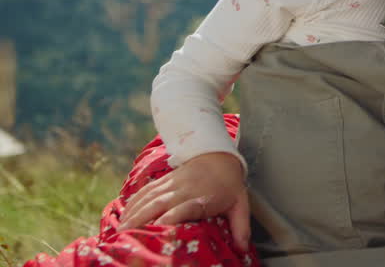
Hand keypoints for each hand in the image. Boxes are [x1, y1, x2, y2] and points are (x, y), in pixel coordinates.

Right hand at [120, 151, 251, 250]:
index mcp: (203, 197)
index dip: (172, 216)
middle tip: (126, 234)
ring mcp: (172, 183)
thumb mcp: (240, 203)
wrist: (220, 156)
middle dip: (142, 217)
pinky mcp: (165, 180)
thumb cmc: (229, 185)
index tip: (160, 227)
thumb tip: (243, 249)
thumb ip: (240, 226)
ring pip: (150, 196)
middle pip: (160, 202)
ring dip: (134, 211)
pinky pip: (146, 190)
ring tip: (120, 228)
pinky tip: (123, 212)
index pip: (185, 207)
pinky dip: (133, 201)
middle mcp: (185, 189)